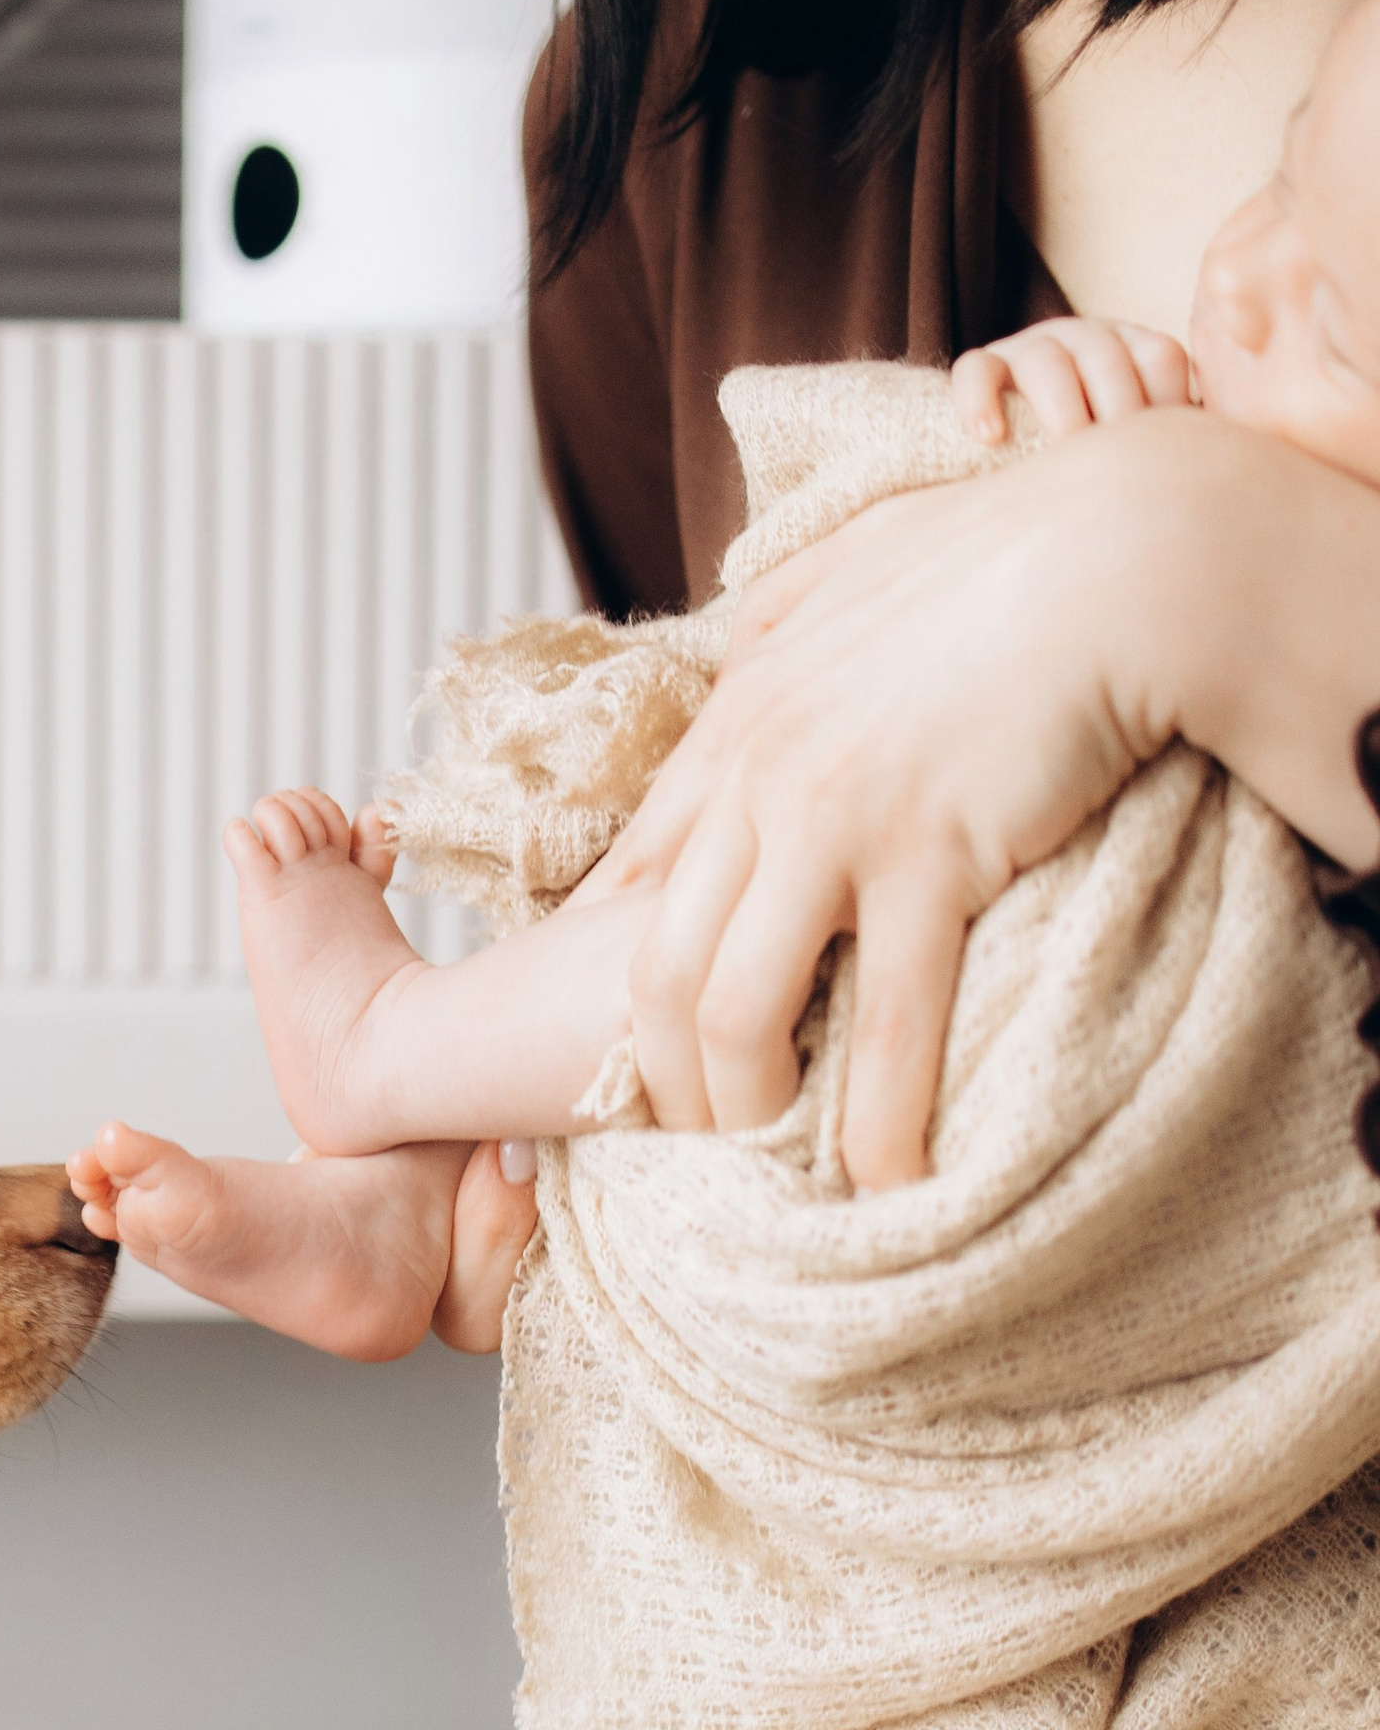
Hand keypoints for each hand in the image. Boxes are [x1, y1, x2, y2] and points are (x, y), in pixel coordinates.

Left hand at [597, 433, 1184, 1187]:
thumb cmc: (1005, 551)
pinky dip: (879, 1115)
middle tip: (699, 1141)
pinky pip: (886, 1018)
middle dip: (661, 1077)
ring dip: (744, 1109)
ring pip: (735, 1006)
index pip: (635, 872)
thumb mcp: (851, 565)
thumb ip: (785, 607)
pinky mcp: (931, 859)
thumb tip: (750, 624)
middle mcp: (761, 778)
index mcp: (740, 720)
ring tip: (775, 1170)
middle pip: (654, 967)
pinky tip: (889, 1178)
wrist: (1118, 552)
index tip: (626, 1046)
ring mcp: (834, 822)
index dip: (610, 973)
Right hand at [949, 314, 1194, 447]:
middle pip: (1107, 357)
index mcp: (1134, 347)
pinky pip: (976, 369)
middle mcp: (1086, 336)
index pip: (1162, 357)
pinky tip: (990, 437)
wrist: (1026, 441)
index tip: (1165, 455)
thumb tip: (1240, 468)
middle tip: (1122, 469)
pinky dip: (980, 399)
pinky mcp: (984, 363)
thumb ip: (1182, 443)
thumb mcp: (1145, 436)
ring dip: (1061, 408)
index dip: (1166, 403)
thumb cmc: (1101, 451)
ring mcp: (1031, 346)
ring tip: (1066, 455)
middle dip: (1116, 412)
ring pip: (1046, 360)